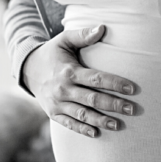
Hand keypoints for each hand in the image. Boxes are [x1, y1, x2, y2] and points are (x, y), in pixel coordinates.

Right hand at [22, 25, 137, 137]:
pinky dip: (82, 129)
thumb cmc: (52, 53)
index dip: (115, 84)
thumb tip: (103, 28)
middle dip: (114, 105)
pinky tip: (96, 133)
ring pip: (82, 114)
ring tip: (118, 125)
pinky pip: (69, 124)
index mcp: (69, 71)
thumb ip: (83, 35)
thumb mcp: (64, 39)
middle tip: (132, 109)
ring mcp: (57, 103)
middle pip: (93, 99)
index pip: (96, 79)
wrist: (28, 69)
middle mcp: (63, 89)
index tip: (132, 89)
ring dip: (101, 120)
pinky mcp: (53, 113)